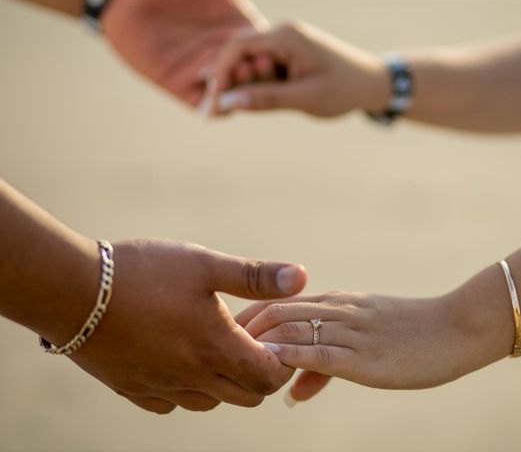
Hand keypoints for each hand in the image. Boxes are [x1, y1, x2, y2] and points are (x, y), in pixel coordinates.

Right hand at [60, 239, 305, 413]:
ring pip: (210, 403)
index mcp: (215, 347)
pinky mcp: (132, 390)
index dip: (281, 361)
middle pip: (245, 396)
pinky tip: (179, 360)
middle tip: (248, 341)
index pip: (268, 377)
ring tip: (216, 346)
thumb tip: (301, 276)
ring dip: (224, 382)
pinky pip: (172, 404)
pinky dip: (187, 390)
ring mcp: (160, 388)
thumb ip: (254, 275)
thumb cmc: (142, 272)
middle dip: (258, 374)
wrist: (71, 291)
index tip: (275, 339)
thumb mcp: (204, 264)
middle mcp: (192, 377)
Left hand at [102, 0, 267, 106]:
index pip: (266, 52)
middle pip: (254, 78)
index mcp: (239, 31)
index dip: (272, 55)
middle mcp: (225, 55)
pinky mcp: (183, 88)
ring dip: (241, 91)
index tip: (272, 52)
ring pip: (234, 95)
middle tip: (258, 65)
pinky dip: (219, 108)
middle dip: (260, 77)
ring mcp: (204, 74)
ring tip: (240, 76)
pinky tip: (223, 101)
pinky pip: (208, 106)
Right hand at [208, 21, 387, 116]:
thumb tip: (229, 103)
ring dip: (238, 88)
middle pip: (238, 56)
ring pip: (248, 65)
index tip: (210, 100)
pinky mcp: (287, 58)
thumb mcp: (305, 97)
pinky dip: (252, 88)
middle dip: (224, 84)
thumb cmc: (344, 89)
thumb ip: (267, 99)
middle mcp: (281, 35)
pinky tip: (243, 106)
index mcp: (286, 36)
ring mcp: (284, 45)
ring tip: (223, 115)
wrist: (372, 83)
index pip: (238, 47)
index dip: (219, 73)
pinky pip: (261, 72)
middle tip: (210, 114)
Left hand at [236, 291, 480, 403]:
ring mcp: (351, 331)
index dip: (247, 319)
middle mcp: (338, 310)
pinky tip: (270, 368)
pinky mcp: (365, 357)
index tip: (223, 337)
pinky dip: (291, 359)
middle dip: (242, 331)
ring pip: (292, 329)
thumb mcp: (365, 343)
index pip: (278, 303)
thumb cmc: (411, 335)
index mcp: (337, 302)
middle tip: (214, 351)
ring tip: (232, 363)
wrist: (456, 327)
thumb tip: (292, 392)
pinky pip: (321, 354)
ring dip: (259, 345)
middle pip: (276, 312)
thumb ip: (325, 365)